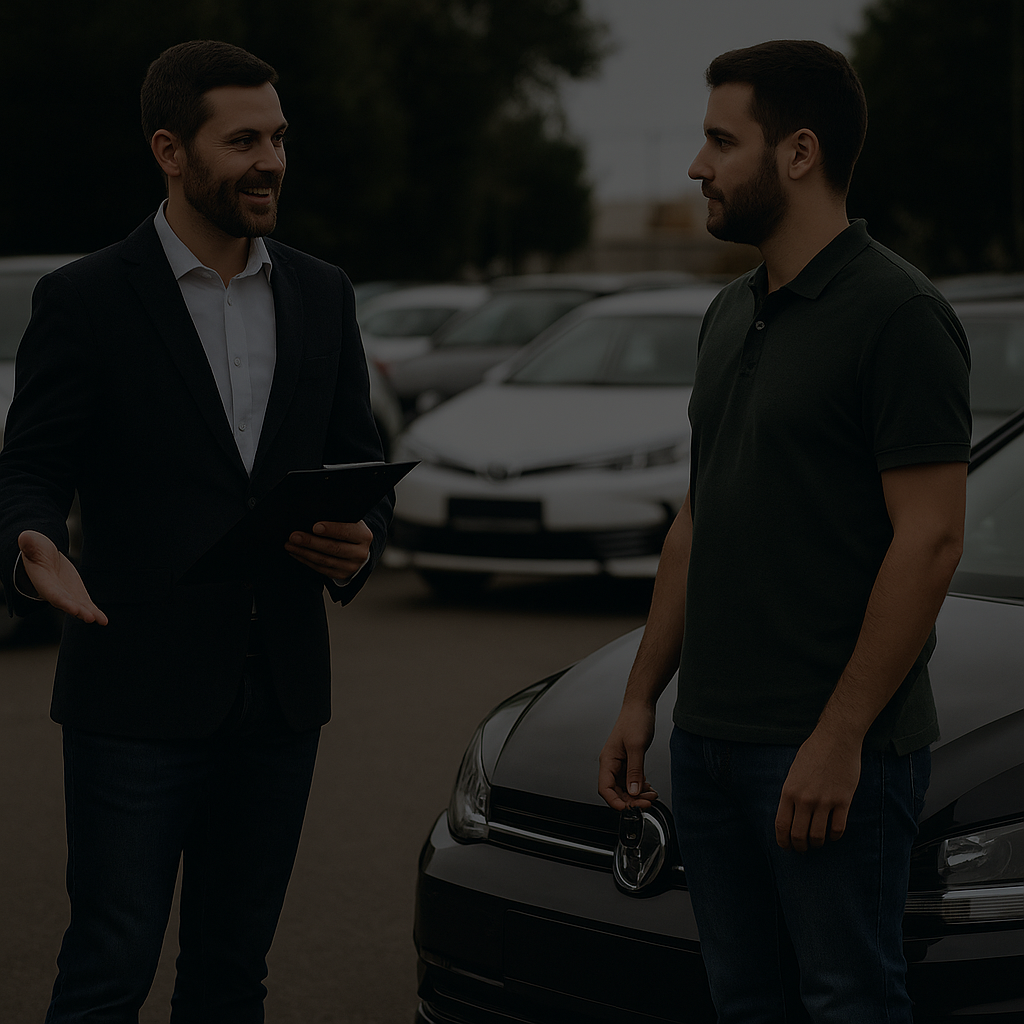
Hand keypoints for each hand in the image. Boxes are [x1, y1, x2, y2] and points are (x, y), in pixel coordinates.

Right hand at [17, 530, 107, 624]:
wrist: (45, 555)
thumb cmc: (37, 549)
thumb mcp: (34, 544)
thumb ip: (30, 544)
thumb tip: (24, 537)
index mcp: (43, 581)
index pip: (53, 594)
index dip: (63, 601)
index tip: (74, 608)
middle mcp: (54, 592)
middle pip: (66, 603)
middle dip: (77, 610)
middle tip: (89, 617)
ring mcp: (66, 594)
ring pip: (78, 606)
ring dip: (88, 614)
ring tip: (99, 620)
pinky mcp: (76, 594)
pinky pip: (86, 605)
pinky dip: (95, 613)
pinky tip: (103, 621)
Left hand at [284, 520, 371, 579]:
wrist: (357, 547)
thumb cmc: (347, 529)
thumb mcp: (348, 521)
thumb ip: (336, 518)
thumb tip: (312, 513)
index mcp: (364, 536)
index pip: (347, 532)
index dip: (331, 529)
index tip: (314, 526)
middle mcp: (360, 553)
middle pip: (333, 548)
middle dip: (311, 542)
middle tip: (294, 536)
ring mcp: (351, 567)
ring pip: (324, 560)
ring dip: (304, 552)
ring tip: (290, 544)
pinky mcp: (341, 575)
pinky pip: (320, 569)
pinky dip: (306, 560)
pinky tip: (295, 553)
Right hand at [598, 701, 659, 810]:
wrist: (640, 706)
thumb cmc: (634, 719)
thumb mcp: (636, 746)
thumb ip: (635, 770)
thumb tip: (633, 791)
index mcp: (608, 760)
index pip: (605, 788)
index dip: (615, 802)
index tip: (628, 809)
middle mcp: (612, 763)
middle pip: (616, 791)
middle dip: (630, 800)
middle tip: (646, 803)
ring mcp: (620, 762)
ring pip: (625, 787)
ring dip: (637, 794)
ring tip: (650, 795)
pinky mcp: (628, 761)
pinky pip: (631, 780)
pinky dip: (639, 786)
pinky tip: (648, 788)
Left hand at [774, 728, 861, 851]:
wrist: (836, 739)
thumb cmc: (813, 752)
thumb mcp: (794, 771)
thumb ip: (791, 793)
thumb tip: (791, 815)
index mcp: (789, 791)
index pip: (782, 826)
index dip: (783, 842)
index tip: (787, 847)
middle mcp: (805, 799)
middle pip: (799, 835)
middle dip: (800, 847)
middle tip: (803, 848)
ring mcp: (824, 801)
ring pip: (818, 836)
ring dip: (817, 843)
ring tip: (817, 842)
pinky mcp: (843, 801)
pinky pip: (838, 829)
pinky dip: (834, 836)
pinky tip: (832, 833)